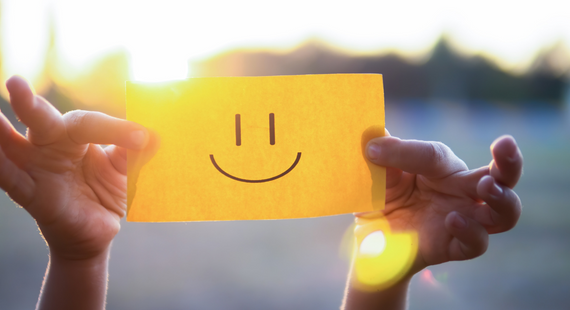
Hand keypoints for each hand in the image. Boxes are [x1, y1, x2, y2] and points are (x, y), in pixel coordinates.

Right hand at [0, 76, 150, 260]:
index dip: (116, 129)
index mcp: (75, 136)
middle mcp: (51, 146)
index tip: (143, 138)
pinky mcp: (31, 194)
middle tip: (17, 84)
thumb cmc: (106, 193)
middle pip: (43, 121)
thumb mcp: (126, 172)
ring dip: (1, 132)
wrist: (96, 233)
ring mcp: (37, 169)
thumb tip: (156, 135)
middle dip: (30, 104)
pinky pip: (11, 180)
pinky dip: (1, 167)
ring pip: (16, 146)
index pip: (90, 124)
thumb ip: (136, 153)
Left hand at [362, 132, 522, 273]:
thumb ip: (381, 158)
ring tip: (487, 187)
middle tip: (505, 144)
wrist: (371, 241)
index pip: (436, 155)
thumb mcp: (376, 179)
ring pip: (504, 213)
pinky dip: (470, 232)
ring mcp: (463, 219)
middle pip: (501, 176)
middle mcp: (461, 191)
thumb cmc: (381, 201)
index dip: (405, 152)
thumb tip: (372, 135)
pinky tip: (453, 220)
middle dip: (509, 160)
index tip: (372, 150)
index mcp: (442, 168)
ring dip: (502, 199)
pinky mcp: (455, 246)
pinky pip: (477, 243)